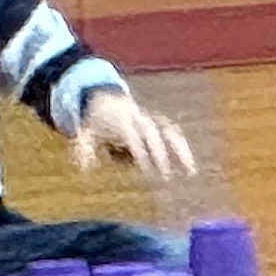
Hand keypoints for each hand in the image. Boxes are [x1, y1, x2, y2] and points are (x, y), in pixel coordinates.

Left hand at [70, 90, 195, 179]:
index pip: (134, 138)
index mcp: (122, 121)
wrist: (105, 98)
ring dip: (182, 150)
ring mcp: (151, 119)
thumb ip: (84, 150)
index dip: (142, 154)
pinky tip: (189, 166)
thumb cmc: (95, 122)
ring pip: (171, 132)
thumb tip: (85, 169)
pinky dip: (182, 147)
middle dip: (161, 155)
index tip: (148, 173)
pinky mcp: (158, 121)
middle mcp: (139, 119)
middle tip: (166, 177)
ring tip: (190, 172)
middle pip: (154, 135)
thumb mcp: (84, 134)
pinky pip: (174, 133)